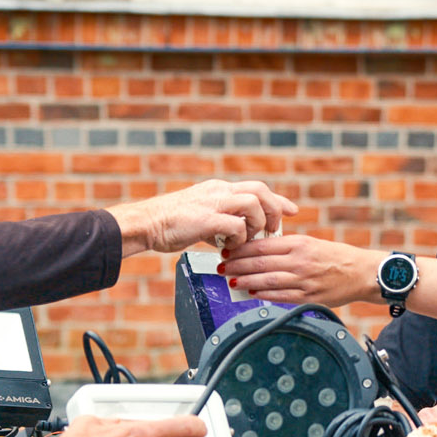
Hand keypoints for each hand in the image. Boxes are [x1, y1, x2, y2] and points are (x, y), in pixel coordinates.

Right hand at [112, 179, 297, 254]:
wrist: (145, 223)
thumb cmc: (168, 224)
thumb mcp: (199, 218)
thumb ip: (218, 223)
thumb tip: (230, 237)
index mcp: (218, 189)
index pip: (256, 188)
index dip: (277, 200)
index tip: (291, 210)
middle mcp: (218, 191)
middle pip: (260, 190)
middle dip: (274, 210)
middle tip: (273, 230)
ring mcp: (213, 203)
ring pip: (253, 203)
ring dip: (256, 224)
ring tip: (249, 240)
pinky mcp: (207, 219)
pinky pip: (236, 225)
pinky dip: (239, 238)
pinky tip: (230, 248)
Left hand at [219, 235, 381, 307]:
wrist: (362, 272)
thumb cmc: (337, 257)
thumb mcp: (312, 243)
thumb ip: (288, 247)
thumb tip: (261, 251)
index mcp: (299, 243)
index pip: (262, 245)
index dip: (241, 249)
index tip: (227, 250)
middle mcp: (300, 260)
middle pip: (260, 262)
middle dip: (237, 265)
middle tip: (222, 267)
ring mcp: (304, 279)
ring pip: (267, 280)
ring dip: (245, 281)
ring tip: (231, 281)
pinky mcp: (309, 296)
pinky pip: (281, 295)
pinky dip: (264, 294)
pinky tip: (251, 292)